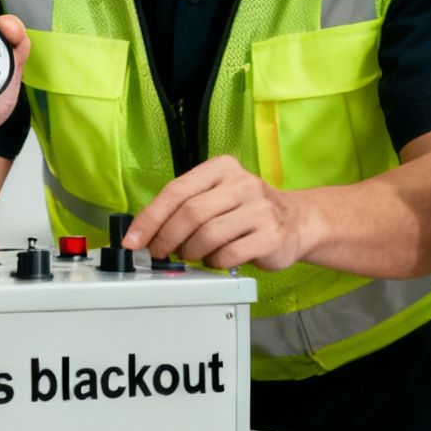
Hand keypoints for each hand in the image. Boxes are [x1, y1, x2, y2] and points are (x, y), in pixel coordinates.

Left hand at [123, 156, 316, 271]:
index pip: (176, 191)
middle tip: (159, 253)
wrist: (298, 221)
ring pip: (207, 236)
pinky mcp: (271, 235)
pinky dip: (214, 262)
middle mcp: (242, 183)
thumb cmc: (248, 210)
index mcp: (222, 168)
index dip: (149, 219)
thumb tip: (145, 231)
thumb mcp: (218, 196)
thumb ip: (186, 206)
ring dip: (191, 252)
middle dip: (166, 239)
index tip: (133, 240)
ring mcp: (259, 209)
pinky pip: (228, 254)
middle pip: (190, 214)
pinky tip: (217, 259)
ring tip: (192, 254)